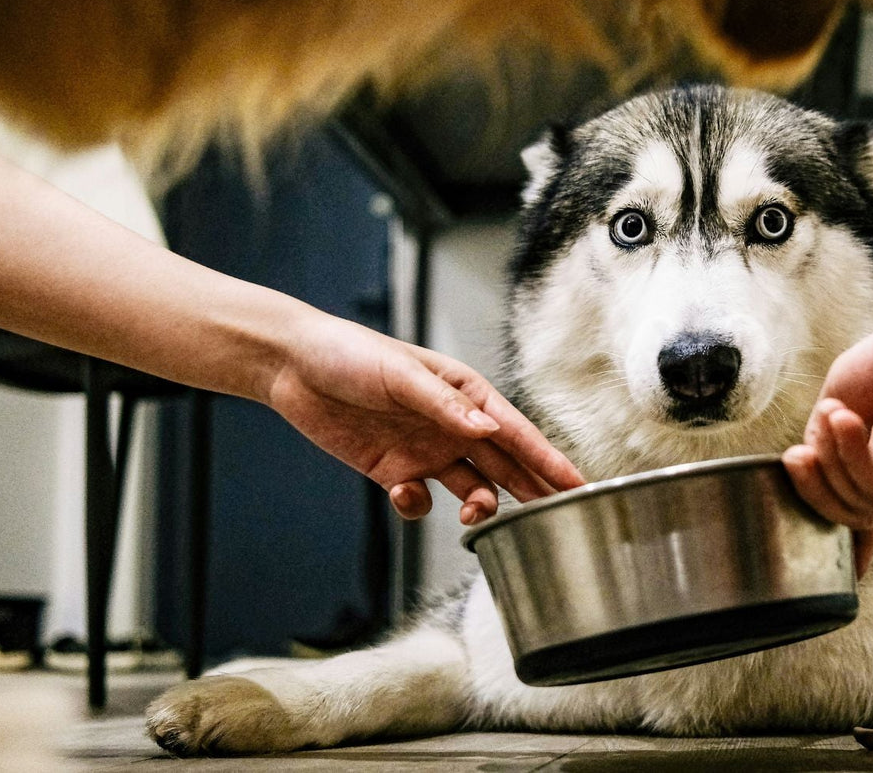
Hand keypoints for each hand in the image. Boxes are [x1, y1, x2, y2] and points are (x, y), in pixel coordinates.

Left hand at [265, 311, 584, 523]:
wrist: (293, 367)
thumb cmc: (350, 354)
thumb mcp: (401, 375)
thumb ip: (445, 405)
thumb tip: (488, 430)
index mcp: (466, 394)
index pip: (518, 433)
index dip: (549, 460)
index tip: (578, 485)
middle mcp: (453, 426)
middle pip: (505, 466)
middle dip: (532, 491)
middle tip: (558, 519)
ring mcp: (425, 451)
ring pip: (471, 490)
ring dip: (479, 508)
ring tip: (474, 518)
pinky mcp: (394, 471)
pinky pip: (420, 501)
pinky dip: (417, 506)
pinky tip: (403, 493)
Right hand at [783, 297, 872, 571]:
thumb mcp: (844, 392)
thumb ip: (822, 438)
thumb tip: (807, 470)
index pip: (843, 485)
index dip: (815, 488)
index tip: (791, 466)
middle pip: (843, 503)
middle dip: (814, 481)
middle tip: (798, 455)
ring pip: (857, 503)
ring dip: (833, 460)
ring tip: (833, 418)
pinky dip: (855, 461)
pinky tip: (848, 424)